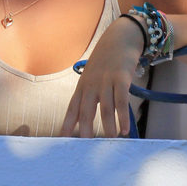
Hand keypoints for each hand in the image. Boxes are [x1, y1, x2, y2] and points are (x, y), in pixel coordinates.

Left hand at [61, 16, 143, 137]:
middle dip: (85, 129)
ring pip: (105, 108)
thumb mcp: (92, 76)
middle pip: (85, 110)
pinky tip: (124, 130)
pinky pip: (121, 100)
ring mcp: (105, 81)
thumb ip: (89, 96)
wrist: (119, 38)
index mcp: (82, 86)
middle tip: (86, 147)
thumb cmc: (105, 61)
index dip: (67, 124)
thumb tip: (85, 118)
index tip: (62, 139)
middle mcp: (91, 85)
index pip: (72, 108)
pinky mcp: (121, 78)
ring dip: (108, 126)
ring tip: (110, 141)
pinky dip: (123, 116)